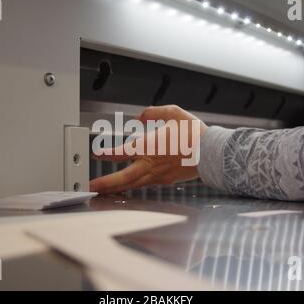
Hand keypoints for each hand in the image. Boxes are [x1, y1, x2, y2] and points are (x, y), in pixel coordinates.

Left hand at [90, 105, 208, 193]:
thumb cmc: (194, 134)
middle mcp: (151, 164)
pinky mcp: (165, 181)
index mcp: (150, 147)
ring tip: (104, 191)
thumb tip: (140, 115)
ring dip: (116, 188)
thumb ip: (153, 113)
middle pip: (124, 178)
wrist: (212, 153)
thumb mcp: (174, 113)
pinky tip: (129, 186)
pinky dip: (133, 187)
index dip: (107, 153)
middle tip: (91, 186)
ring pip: (133, 185)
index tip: (96, 153)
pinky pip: (145, 185)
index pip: (122, 152)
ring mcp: (158, 175)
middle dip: (106, 183)